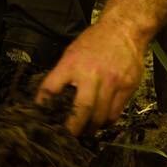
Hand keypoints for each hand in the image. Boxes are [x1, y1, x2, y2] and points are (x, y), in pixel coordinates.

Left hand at [37, 15, 147, 135]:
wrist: (124, 29)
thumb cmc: (95, 40)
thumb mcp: (73, 51)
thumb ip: (65, 72)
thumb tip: (53, 96)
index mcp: (72, 63)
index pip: (52, 86)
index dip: (43, 103)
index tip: (40, 115)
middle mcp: (92, 74)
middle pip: (82, 109)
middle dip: (73, 127)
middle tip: (67, 138)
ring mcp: (111, 82)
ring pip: (100, 116)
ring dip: (91, 128)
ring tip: (85, 131)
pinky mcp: (127, 88)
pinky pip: (115, 113)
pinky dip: (106, 122)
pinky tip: (101, 122)